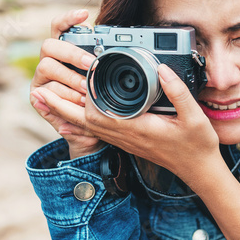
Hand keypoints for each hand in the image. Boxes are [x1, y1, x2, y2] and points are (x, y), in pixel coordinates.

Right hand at [30, 9, 104, 158]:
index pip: (59, 27)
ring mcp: (41, 78)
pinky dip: (64, 95)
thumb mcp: (106, 81)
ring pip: (47, 66)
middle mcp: (49, 61)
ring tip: (88, 90)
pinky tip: (79, 101)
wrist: (90, 132)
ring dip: (69, 77)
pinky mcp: (36, 97)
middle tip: (91, 63)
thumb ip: (107, 64)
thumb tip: (124, 45)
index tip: (84, 14)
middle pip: (50, 45)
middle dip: (71, 53)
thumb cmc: (99, 102)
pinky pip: (46, 90)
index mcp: (64, 51)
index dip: (68, 18)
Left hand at [34, 63, 220, 186]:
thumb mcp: (194, 117)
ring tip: (50, 100)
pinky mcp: (127, 141)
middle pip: (83, 121)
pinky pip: (98, 130)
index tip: (71, 78)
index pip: (98, 114)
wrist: (199, 170)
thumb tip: (161, 69)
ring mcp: (124, 141)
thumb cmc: (196, 146)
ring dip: (67, 113)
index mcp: (136, 129)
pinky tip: (77, 113)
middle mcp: (125, 136)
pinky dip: (82, 120)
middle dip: (60, 107)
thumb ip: (178, 92)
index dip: (81, 97)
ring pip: (88, 127)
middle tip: (41, 91)